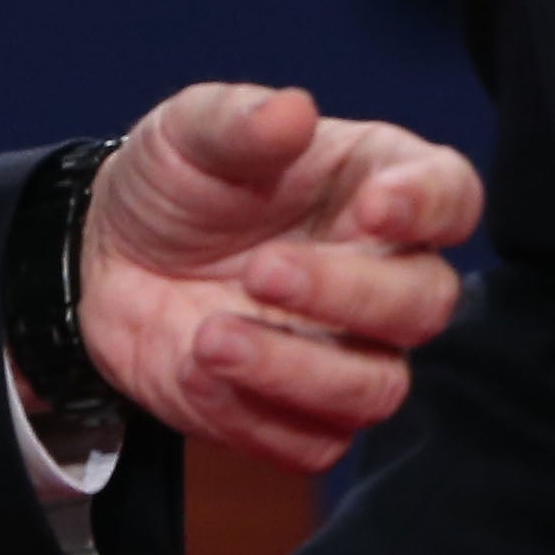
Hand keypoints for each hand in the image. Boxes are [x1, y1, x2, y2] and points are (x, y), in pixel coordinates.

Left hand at [71, 82, 483, 472]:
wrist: (103, 258)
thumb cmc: (174, 181)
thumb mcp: (189, 132)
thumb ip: (240, 121)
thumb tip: (293, 111)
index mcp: (375, 184)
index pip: (452, 195)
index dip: (430, 206)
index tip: (376, 208)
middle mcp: (381, 272)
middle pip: (426, 303)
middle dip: (349, 294)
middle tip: (260, 272)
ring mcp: (346, 351)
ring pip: (378, 389)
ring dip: (297, 370)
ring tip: (210, 337)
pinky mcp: (300, 415)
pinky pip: (314, 443)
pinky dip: (255, 417)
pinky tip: (196, 371)